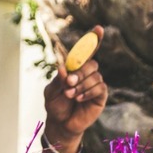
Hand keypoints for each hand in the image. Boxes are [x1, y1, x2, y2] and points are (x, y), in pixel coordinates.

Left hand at [43, 25, 107, 150]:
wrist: (61, 124)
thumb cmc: (55, 105)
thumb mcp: (51, 92)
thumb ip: (58, 80)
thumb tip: (63, 68)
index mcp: (73, 69)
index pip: (84, 52)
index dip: (92, 39)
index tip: (98, 28)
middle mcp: (86, 74)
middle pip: (91, 63)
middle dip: (80, 72)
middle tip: (68, 84)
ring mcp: (94, 84)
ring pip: (95, 76)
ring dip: (81, 85)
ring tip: (70, 95)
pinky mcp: (100, 96)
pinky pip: (99, 87)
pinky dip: (88, 91)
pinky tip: (79, 99)